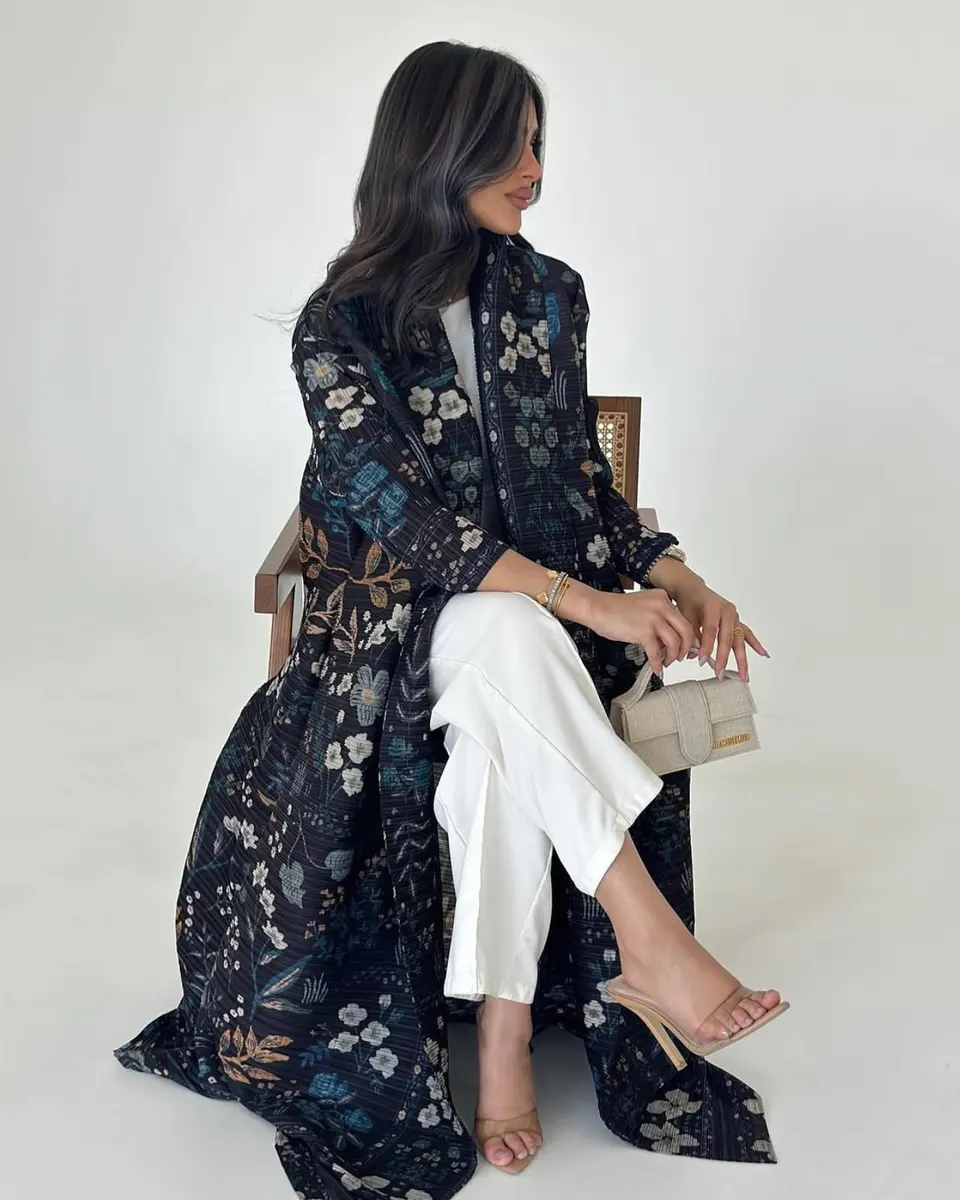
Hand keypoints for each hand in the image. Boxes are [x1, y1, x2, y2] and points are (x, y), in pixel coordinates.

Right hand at [576, 589, 697, 675]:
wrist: (597, 608)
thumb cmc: (615, 610)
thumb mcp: (644, 608)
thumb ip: (659, 620)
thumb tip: (668, 641)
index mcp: (662, 598)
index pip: (684, 619)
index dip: (687, 637)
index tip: (685, 647)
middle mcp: (662, 605)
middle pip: (686, 630)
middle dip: (685, 648)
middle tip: (679, 657)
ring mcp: (654, 618)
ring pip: (675, 642)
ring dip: (672, 656)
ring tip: (665, 662)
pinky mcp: (644, 631)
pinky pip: (656, 652)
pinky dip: (657, 663)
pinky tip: (655, 668)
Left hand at [670, 578, 768, 680]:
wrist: (693, 590)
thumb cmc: (689, 601)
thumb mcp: (684, 615)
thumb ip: (691, 633)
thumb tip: (695, 654)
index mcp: (713, 606)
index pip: (711, 629)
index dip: (707, 645)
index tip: (702, 660)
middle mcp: (727, 611)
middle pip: (727, 637)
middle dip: (723, 657)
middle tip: (719, 672)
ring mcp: (734, 617)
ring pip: (739, 640)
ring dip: (741, 658)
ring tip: (744, 675)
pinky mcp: (737, 622)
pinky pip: (747, 634)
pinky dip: (755, 644)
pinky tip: (764, 654)